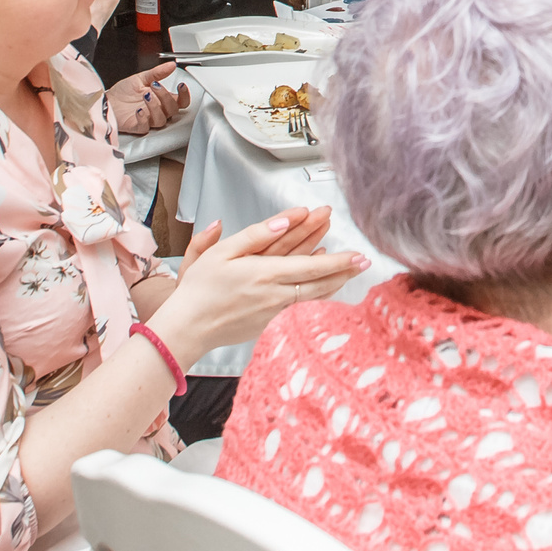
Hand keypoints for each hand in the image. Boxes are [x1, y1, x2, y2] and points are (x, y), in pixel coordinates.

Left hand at [108, 70, 186, 137]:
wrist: (107, 101)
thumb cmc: (123, 92)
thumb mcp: (141, 78)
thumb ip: (157, 73)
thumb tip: (171, 65)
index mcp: (161, 99)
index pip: (180, 101)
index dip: (184, 95)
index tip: (181, 86)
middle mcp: (157, 110)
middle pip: (172, 110)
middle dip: (166, 97)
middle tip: (155, 85)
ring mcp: (148, 119)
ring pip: (161, 120)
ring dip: (155, 107)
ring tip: (145, 95)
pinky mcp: (136, 126)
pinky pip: (145, 127)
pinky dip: (143, 119)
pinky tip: (138, 110)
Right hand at [149, 208, 369, 362]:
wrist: (186, 329)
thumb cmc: (198, 289)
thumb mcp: (219, 253)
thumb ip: (253, 235)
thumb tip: (282, 222)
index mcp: (263, 272)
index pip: (309, 262)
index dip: (336, 257)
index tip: (356, 250)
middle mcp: (274, 292)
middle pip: (316, 278)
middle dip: (342, 267)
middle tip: (365, 259)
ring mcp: (273, 309)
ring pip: (311, 292)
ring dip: (333, 279)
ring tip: (352, 270)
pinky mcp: (267, 320)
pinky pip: (297, 301)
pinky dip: (314, 290)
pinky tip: (322, 283)